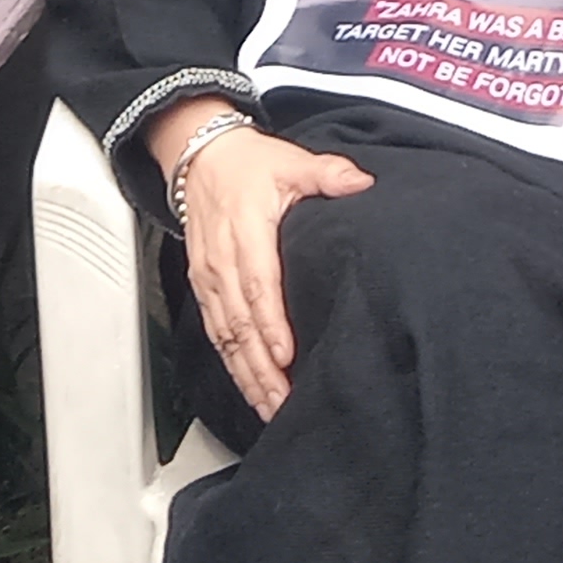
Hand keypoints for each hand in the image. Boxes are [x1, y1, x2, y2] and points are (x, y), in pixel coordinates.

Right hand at [156, 95, 371, 422]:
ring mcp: (208, 276)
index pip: (258, 285)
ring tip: (269, 405)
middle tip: (282, 401)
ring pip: (224, 335)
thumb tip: (361, 183)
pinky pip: (214, 331)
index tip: (286, 355)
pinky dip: (230, 362)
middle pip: (239, 323)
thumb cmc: (247, 164)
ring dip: (245, 373)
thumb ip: (327, 174)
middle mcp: (222, 261)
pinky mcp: (202, 286)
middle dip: (260, 367)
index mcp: (246, 231)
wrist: (201, 156)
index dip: (271, 323)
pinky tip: (248, 384)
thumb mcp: (290, 162)